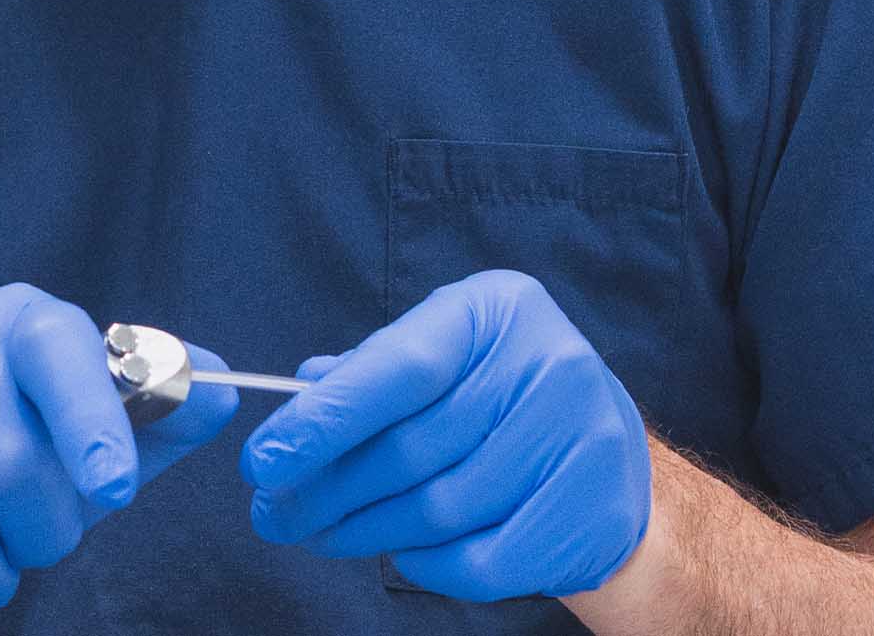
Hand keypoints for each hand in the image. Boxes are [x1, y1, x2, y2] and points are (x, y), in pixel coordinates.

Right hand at [0, 284, 237, 633]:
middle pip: (9, 465)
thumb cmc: (5, 444)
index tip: (111, 488)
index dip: (93, 423)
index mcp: (20, 319)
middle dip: (37, 538)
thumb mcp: (89, 431)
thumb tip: (224, 392)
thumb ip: (160, 414)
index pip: (63, 354)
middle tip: (31, 549)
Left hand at [242, 270, 652, 601]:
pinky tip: (397, 551)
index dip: (325, 420)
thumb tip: (298, 396)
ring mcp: (583, 438)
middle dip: (328, 490)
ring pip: (440, 510)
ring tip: (321, 535)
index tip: (263, 461)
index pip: (398, 369)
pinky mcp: (593, 511)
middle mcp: (549, 363)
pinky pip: (480, 559)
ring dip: (365, 532)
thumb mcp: (442, 358)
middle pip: (412, 449)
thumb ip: (370, 374)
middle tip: (275, 515)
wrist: (611, 460)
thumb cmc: (502, 399)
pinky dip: (424, 564)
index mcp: (499, 309)